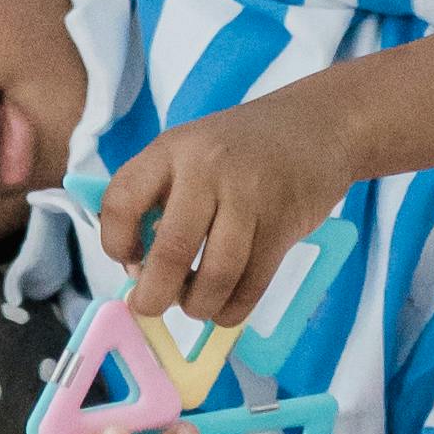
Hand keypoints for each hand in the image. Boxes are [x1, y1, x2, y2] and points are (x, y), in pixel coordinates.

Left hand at [96, 96, 351, 342]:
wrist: (318, 125)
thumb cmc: (241, 148)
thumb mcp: (189, 150)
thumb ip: (158, 197)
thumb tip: (136, 267)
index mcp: (171, 149)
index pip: (122, 201)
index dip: (115, 243)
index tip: (129, 261)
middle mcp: (207, 169)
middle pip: (171, 250)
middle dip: (154, 295)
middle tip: (150, 307)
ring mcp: (249, 196)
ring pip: (216, 275)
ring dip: (198, 305)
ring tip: (194, 306)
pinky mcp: (283, 224)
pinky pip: (252, 283)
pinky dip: (232, 308)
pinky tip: (224, 307)